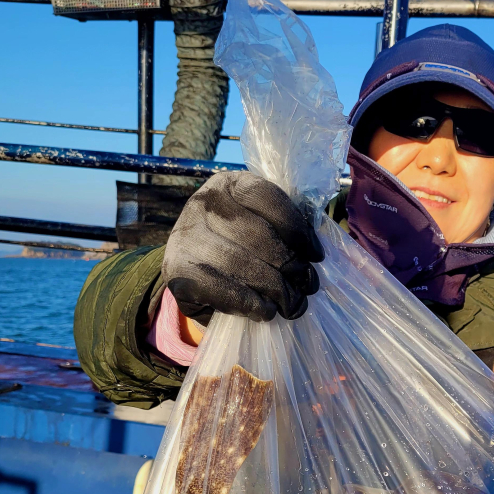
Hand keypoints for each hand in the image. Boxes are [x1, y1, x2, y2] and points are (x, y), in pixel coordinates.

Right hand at [162, 171, 323, 323]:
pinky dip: (251, 303)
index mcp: (227, 183)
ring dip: (276, 289)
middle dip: (290, 265)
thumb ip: (283, 227)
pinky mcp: (177, 272)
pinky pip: (222, 289)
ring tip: (293, 303)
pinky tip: (266, 310)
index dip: (297, 229)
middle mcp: (201, 203)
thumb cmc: (238, 246)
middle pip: (257, 235)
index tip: (316, 256)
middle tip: (308, 286)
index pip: (266, 197)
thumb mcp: (258, 224)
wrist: (194, 273)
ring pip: (242, 264)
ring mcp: (185, 237)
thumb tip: (313, 253)